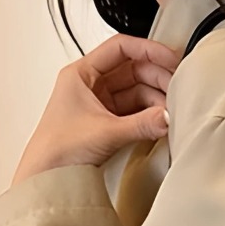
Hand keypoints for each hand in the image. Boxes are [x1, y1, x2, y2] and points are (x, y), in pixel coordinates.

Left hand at [11, 34, 180, 186]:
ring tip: (171, 110)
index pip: (121, 48)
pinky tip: (161, 121)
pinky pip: (135, 112)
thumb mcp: (106, 132)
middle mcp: (91, 85)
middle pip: (133, 70)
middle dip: (157, 77)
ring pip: (136, 92)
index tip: (171, 59)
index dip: (149, 50)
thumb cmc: (58, 149)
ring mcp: (100, 104)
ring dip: (156, 99)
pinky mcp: (108, 123)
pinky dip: (150, 115)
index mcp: (82, 73)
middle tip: (177, 88)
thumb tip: (168, 116)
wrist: (47, 176)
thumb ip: (142, 124)